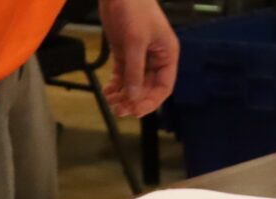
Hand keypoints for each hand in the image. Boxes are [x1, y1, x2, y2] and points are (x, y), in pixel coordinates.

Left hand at [101, 0, 178, 118]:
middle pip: (147, 88)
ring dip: (123, 95)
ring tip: (111, 102)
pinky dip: (115, 85)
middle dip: (134, 100)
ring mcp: (139, 56)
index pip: (163, 86)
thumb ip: (135, 69)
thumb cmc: (135, 7)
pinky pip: (122, 75)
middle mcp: (155, 58)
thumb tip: (133, 95)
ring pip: (133, 84)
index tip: (137, 111)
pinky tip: (108, 91)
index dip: (151, 101)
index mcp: (167, 55)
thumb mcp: (135, 40)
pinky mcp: (124, 52)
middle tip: (120, 110)